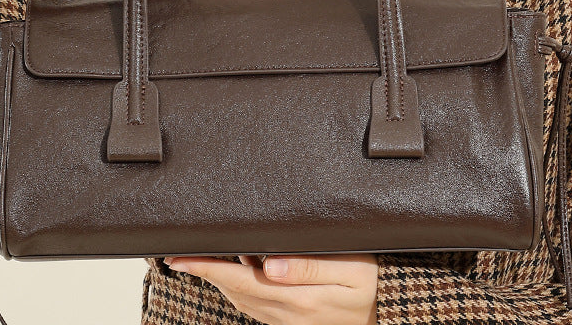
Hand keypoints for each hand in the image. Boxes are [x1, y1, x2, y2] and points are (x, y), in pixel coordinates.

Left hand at [163, 253, 378, 324]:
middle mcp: (287, 314)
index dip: (207, 267)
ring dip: (219, 280)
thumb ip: (310, 266)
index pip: (240, 279)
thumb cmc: (375, 284)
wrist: (391, 312)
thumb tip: (270, 263)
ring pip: (242, 299)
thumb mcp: (352, 269)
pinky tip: (236, 271)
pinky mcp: (293, 321)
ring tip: (200, 258)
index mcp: (297, 298)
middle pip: (234, 289)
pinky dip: (238, 288)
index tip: (180, 257)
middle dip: (205, 271)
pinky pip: (256, 306)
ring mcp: (289, 321)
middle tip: (180, 252)